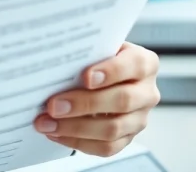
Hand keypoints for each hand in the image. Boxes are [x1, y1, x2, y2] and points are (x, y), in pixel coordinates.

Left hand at [34, 42, 159, 156]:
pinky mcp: (127, 138)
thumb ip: (87, 52)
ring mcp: (139, 118)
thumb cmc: (99, 59)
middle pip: (122, 101)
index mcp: (144, 63)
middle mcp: (147, 92)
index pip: (134, 65)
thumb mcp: (98, 48)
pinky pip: (106, 147)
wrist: (104, 77)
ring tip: (48, 123)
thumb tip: (56, 61)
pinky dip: (77, 141)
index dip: (111, 71)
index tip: (85, 77)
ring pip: (113, 129)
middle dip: (84, 104)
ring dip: (76, 128)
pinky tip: (56, 133)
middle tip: (54, 105)